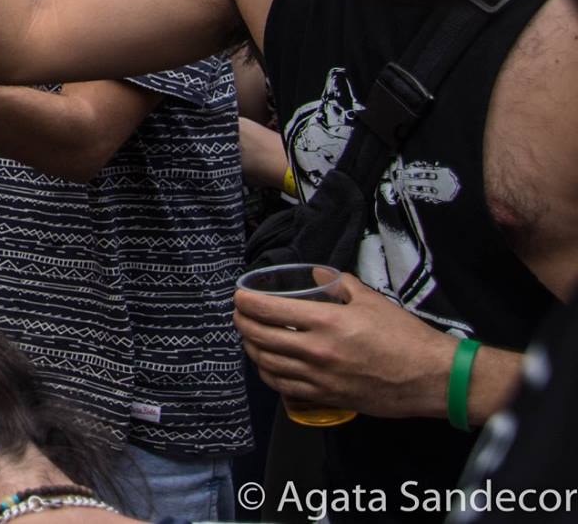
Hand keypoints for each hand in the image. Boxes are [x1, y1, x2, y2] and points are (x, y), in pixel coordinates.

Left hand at [234, 272, 457, 419]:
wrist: (431, 378)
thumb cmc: (404, 336)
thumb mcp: (370, 299)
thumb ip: (337, 283)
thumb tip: (314, 274)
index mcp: (326, 322)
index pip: (268, 310)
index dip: (246, 302)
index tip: (239, 295)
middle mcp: (316, 351)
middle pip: (259, 336)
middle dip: (241, 322)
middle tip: (239, 313)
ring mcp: (319, 378)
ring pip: (266, 363)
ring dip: (251, 348)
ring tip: (249, 336)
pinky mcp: (326, 397)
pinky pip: (283, 386)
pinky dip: (268, 372)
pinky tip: (268, 363)